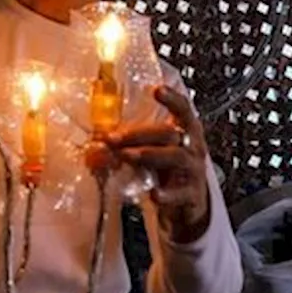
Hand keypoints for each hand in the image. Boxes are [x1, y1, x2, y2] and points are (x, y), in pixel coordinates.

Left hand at [106, 86, 210, 241]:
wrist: (190, 203)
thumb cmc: (168, 169)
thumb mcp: (155, 150)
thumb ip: (132, 143)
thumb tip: (97, 140)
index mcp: (185, 131)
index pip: (183, 109)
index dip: (172, 98)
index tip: (157, 89)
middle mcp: (193, 146)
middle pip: (169, 133)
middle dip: (139, 133)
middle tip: (113, 138)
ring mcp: (194, 170)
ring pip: (175, 156)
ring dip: (148, 154)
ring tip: (126, 156)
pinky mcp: (192, 195)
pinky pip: (180, 193)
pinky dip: (167, 194)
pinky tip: (154, 194)